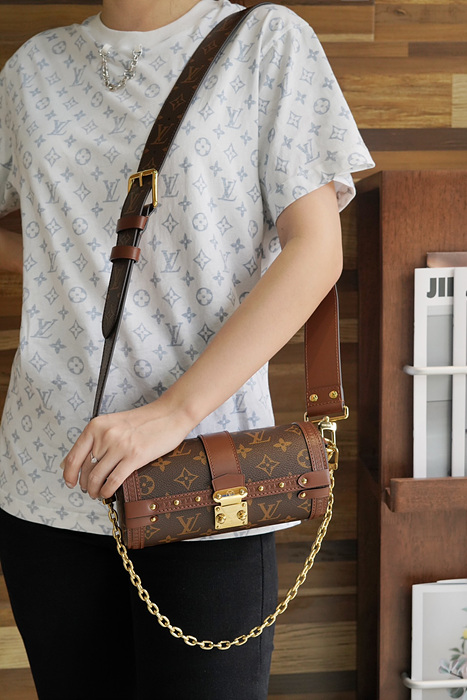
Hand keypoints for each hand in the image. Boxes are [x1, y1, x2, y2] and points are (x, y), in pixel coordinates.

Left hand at [60, 401, 192, 499]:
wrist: (170, 414)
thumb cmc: (145, 420)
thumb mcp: (113, 424)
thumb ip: (95, 440)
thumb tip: (73, 462)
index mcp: (96, 426)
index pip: (74, 455)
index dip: (69, 473)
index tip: (70, 482)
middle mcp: (105, 435)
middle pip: (86, 469)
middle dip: (85, 484)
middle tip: (89, 489)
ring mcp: (120, 446)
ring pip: (97, 477)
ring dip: (94, 490)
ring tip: (97, 494)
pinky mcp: (135, 457)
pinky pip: (113, 480)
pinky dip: (107, 491)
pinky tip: (108, 493)